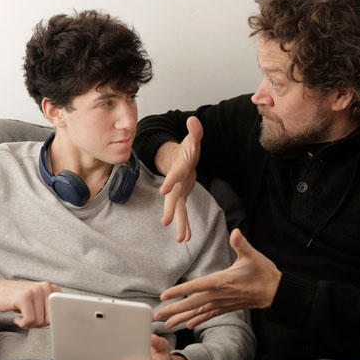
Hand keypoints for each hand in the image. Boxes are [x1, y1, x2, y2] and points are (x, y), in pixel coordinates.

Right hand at [0, 273, 61, 327]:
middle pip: (50, 318)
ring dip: (29, 324)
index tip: (43, 321)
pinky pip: (29, 319)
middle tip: (28, 319)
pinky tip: (17, 318)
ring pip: (40, 321)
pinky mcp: (24, 297)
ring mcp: (35, 291)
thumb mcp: (37, 302)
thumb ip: (48, 309)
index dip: (51, 321)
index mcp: (52, 289)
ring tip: (22, 316)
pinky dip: (22, 323)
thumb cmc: (18, 299)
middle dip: (39, 323)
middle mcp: (46, 288)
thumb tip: (60, 323)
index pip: (61, 311)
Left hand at [154, 229, 280, 328]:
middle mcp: (219, 295)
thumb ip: (241, 244)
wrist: (276, 292)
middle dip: (173, 310)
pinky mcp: (226, 307)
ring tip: (166, 324)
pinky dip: (197, 320)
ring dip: (181, 318)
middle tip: (156, 316)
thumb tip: (236, 232)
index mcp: (221, 281)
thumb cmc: (263, 272)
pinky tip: (188, 325)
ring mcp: (222, 303)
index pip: (196, 286)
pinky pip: (209, 315)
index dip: (179, 291)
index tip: (164, 296)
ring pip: (198, 313)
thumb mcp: (252, 256)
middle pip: (192, 304)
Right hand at [156, 116, 202, 241]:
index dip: (169, 182)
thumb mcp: (193, 140)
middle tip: (166, 222)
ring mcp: (178, 191)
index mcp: (179, 169)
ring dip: (180, 224)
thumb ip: (195, 132)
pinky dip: (185, 225)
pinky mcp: (181, 197)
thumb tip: (194, 120)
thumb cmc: (186, 150)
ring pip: (177, 209)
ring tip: (182, 239)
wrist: (179, 159)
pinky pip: (183, 213)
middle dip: (170, 209)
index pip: (174, 175)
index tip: (164, 191)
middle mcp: (176, 183)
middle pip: (173, 197)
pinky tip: (187, 238)